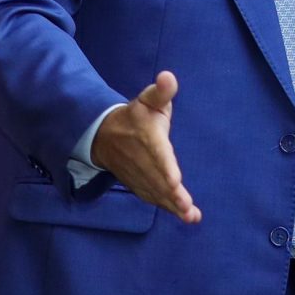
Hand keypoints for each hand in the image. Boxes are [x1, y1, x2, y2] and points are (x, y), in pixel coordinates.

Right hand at [91, 72, 201, 223]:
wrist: (104, 136)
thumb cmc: (135, 116)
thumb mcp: (147, 100)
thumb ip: (161, 92)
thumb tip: (168, 77)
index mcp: (147, 138)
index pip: (157, 154)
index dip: (166, 168)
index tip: (175, 182)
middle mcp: (143, 160)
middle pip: (158, 179)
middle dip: (171, 195)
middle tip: (186, 207)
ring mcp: (140, 175)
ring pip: (157, 192)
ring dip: (173, 206)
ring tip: (190, 216)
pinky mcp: (141, 185)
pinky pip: (154, 198)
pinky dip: (169, 209)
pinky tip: (187, 217)